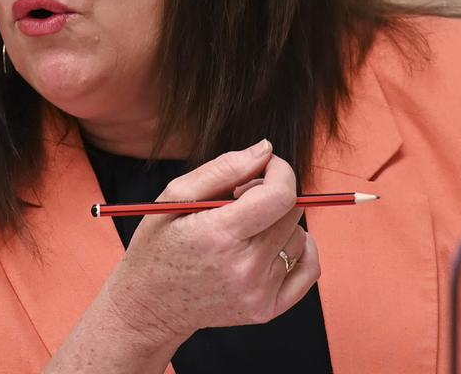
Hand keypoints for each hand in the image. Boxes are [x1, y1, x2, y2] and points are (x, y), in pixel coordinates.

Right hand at [101, 140, 321, 344]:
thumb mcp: (175, 197)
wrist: (151, 305)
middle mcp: (244, 268)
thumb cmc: (159, 245)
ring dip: (279, 225)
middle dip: (273, 195)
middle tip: (242, 201)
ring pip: (298, 237)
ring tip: (246, 231)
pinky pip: (309, 268)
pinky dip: (298, 250)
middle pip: (292, 212)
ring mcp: (258, 292)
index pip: (280, 195)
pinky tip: (272, 246)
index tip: (266, 166)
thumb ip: (222, 169)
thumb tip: (265, 150)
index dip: (280, 171)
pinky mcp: (267, 309)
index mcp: (219, 235)